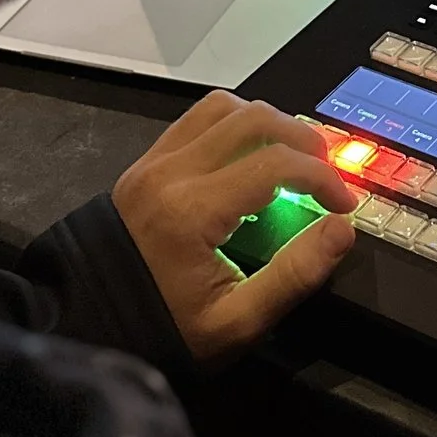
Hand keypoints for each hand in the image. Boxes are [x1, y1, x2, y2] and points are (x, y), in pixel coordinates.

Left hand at [111, 93, 358, 369]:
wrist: (94, 327)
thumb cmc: (165, 329)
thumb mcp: (237, 322)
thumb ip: (294, 275)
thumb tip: (340, 231)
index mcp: (191, 211)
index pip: (276, 163)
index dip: (322, 178)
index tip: (343, 203)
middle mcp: (169, 174)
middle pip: (253, 118)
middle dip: (302, 138)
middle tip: (325, 171)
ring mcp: (152, 163)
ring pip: (222, 107)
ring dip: (267, 124)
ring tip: (291, 157)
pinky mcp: (144, 164)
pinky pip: (196, 120)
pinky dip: (233, 126)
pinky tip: (249, 158)